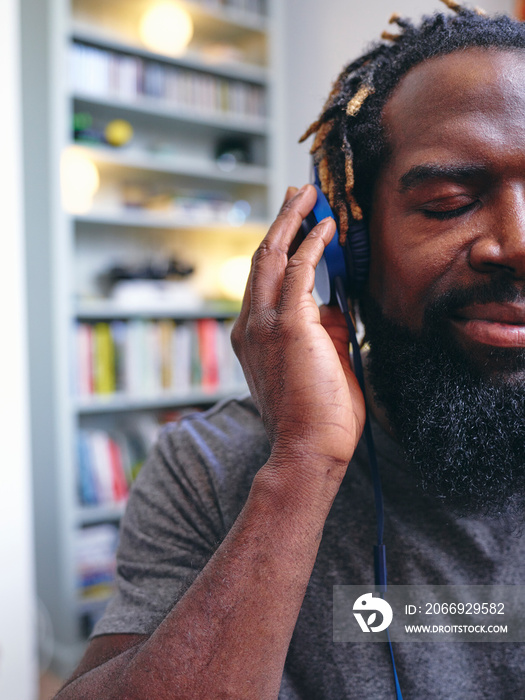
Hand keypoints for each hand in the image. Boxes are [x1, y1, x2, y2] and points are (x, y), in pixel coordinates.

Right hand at [232, 185, 365, 479]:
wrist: (308, 449)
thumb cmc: (317, 415)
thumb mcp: (319, 363)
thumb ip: (322, 330)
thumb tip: (334, 304)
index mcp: (253, 337)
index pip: (263, 282)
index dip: (279, 249)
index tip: (295, 226)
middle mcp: (250, 325)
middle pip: (263, 259)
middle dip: (282, 222)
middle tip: (298, 195)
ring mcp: (263, 324)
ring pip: (274, 257)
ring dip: (294, 222)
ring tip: (310, 195)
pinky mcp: (286, 324)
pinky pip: (298, 271)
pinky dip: (311, 245)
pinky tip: (326, 227)